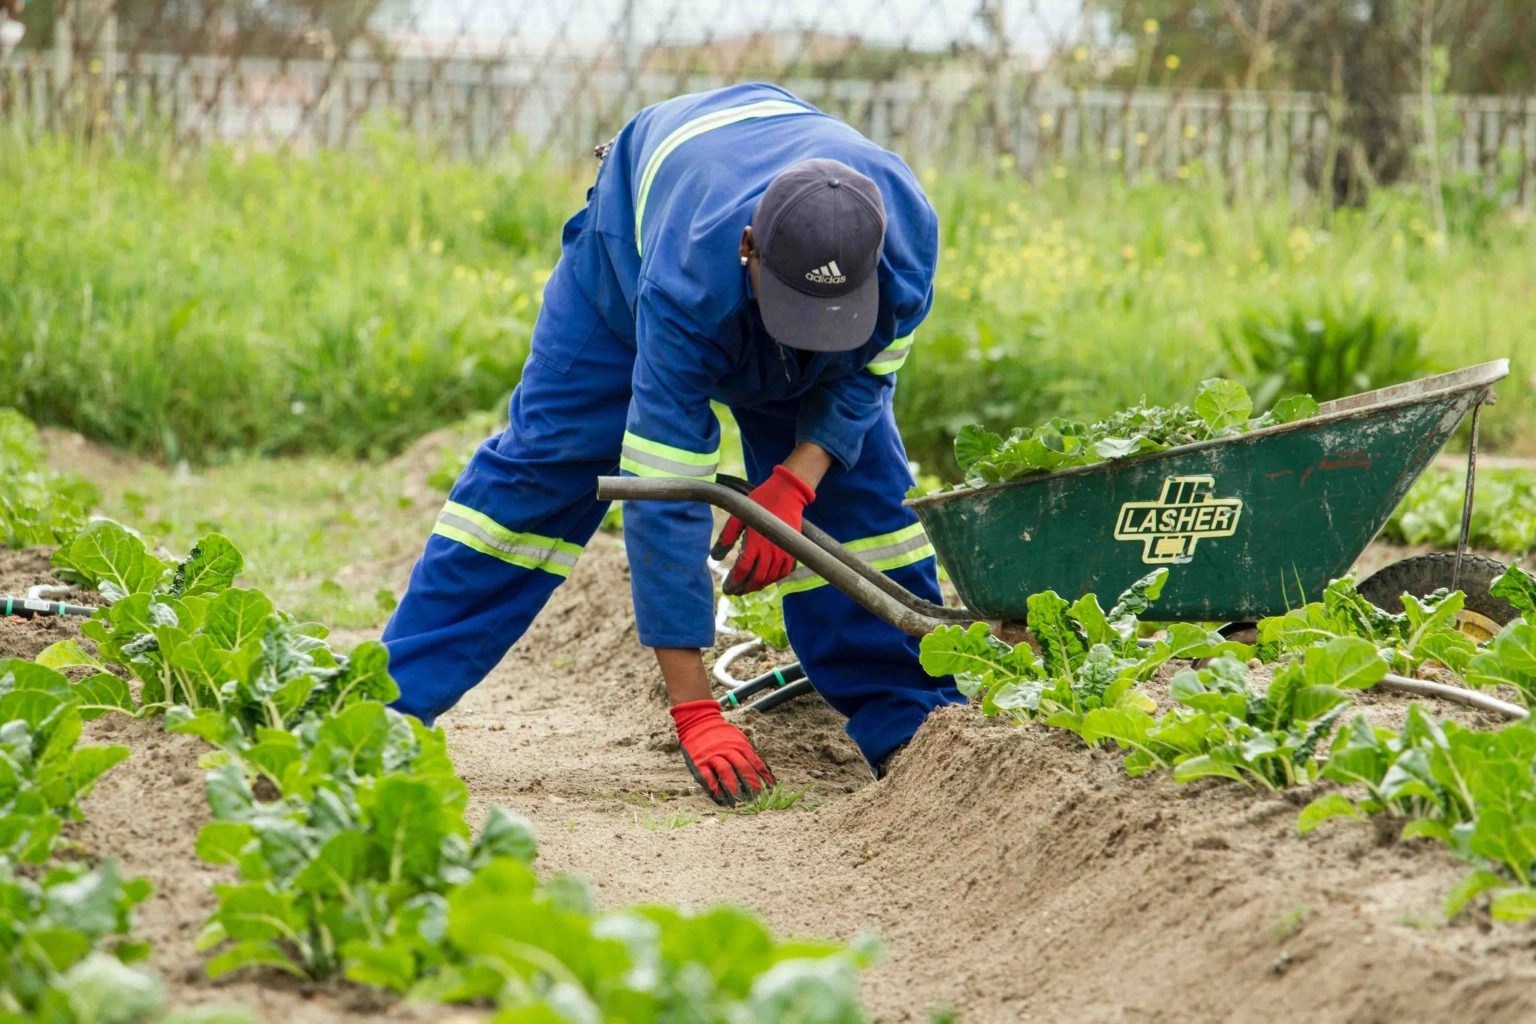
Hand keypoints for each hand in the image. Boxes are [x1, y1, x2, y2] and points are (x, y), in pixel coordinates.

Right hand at [670, 699, 773, 804]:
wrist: (699, 721)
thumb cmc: (721, 733)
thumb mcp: (738, 738)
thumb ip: (748, 752)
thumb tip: (763, 770)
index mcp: (740, 745)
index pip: (755, 762)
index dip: (763, 776)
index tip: (771, 787)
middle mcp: (728, 750)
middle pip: (742, 767)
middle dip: (751, 782)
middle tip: (757, 795)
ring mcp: (713, 756)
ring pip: (726, 772)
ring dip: (733, 787)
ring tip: (739, 799)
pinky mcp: (699, 762)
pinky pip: (707, 776)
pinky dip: (714, 787)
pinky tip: (720, 797)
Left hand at [711, 465, 814, 593]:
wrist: (787, 493)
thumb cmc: (760, 502)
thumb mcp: (738, 516)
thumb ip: (727, 537)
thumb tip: (715, 557)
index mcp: (756, 542)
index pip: (743, 570)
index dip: (734, 582)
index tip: (727, 588)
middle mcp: (772, 551)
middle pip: (757, 578)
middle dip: (744, 588)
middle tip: (735, 591)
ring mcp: (784, 552)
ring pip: (771, 578)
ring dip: (758, 585)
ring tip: (747, 586)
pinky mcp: (792, 550)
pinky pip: (784, 572)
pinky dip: (774, 579)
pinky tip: (765, 579)